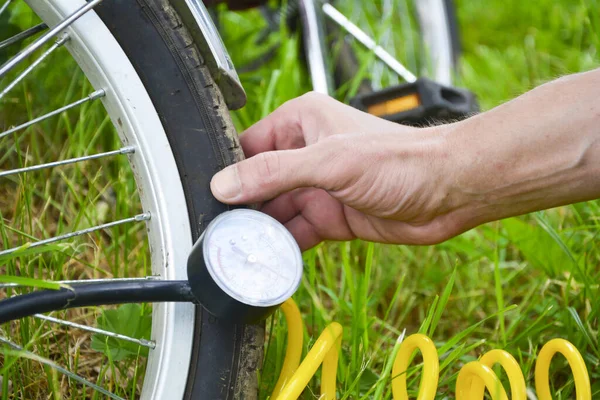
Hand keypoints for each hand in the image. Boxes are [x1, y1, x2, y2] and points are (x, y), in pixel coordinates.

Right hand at [210, 92, 464, 249]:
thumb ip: (274, 172)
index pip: (249, 147)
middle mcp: (306, 153)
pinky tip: (269, 258)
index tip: (208, 199)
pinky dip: (284, 246)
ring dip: (262, 231)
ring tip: (238, 250)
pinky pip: (298, 232)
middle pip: (259, 184)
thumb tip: (225, 184)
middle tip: (219, 233)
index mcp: (301, 123)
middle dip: (243, 208)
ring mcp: (319, 187)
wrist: (447, 192)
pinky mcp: (332, 216)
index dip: (229, 173)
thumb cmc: (400, 160)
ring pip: (277, 212)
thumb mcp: (328, 162)